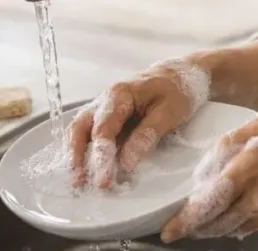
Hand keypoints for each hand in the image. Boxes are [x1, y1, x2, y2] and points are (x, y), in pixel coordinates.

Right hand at [67, 59, 209, 188]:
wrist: (180, 73)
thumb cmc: (177, 90)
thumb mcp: (170, 112)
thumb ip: (147, 135)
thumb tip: (126, 163)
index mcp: (120, 94)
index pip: (103, 130)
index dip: (101, 156)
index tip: (103, 180)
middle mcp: (104, 100)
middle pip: (81, 128)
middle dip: (77, 156)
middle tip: (79, 183)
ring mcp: (103, 108)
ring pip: (80, 131)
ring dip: (76, 155)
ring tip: (78, 182)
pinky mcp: (107, 117)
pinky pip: (88, 133)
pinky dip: (83, 150)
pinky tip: (86, 169)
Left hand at [160, 115, 257, 241]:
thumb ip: (227, 144)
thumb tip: (203, 173)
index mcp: (250, 168)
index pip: (210, 201)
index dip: (186, 220)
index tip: (168, 231)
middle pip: (216, 223)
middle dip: (196, 227)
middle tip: (181, 227)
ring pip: (231, 228)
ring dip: (217, 224)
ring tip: (212, 212)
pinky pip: (251, 227)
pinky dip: (242, 220)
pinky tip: (248, 204)